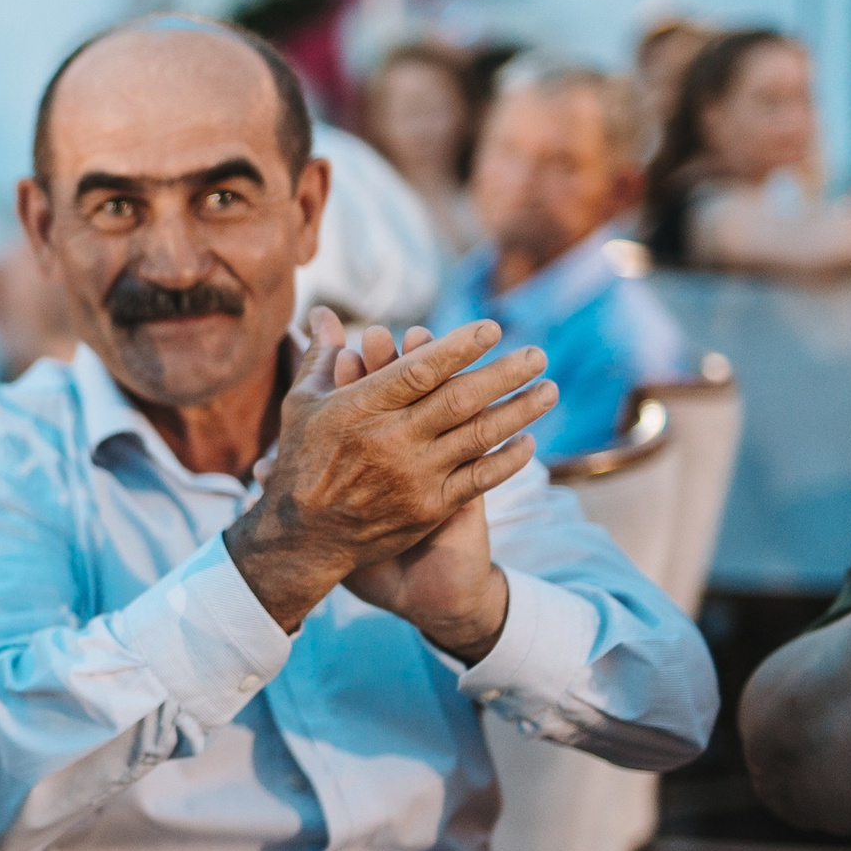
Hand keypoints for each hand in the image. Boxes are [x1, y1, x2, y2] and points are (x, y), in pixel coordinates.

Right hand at [226, 307, 551, 632]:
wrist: (303, 537)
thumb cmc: (301, 461)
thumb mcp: (301, 404)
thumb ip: (322, 355)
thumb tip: (323, 312)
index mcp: (361, 408)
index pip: (420, 369)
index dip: (459, 347)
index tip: (492, 329)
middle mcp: (391, 440)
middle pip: (460, 399)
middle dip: (505, 374)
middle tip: (538, 355)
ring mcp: (414, 476)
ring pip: (479, 436)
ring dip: (520, 411)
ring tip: (549, 391)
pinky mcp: (429, 507)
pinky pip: (480, 479)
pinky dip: (508, 459)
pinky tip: (528, 441)